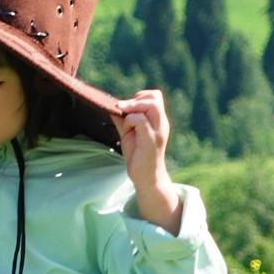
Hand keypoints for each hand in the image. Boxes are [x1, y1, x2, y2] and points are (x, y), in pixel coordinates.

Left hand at [113, 89, 181, 233]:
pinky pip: (140, 120)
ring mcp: (157, 131)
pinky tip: (127, 132)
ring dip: (132, 110)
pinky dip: (129, 122)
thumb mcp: (129, 134)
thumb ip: (123, 120)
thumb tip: (112, 107)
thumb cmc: (138, 156)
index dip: (140, 97)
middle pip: (155, 97)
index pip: (155, 96)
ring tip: (126, 124)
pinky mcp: (151, 140)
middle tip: (124, 112)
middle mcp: (161, 123)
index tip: (128, 108)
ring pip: (150, 105)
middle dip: (136, 100)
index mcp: (158, 120)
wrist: (147, 178)